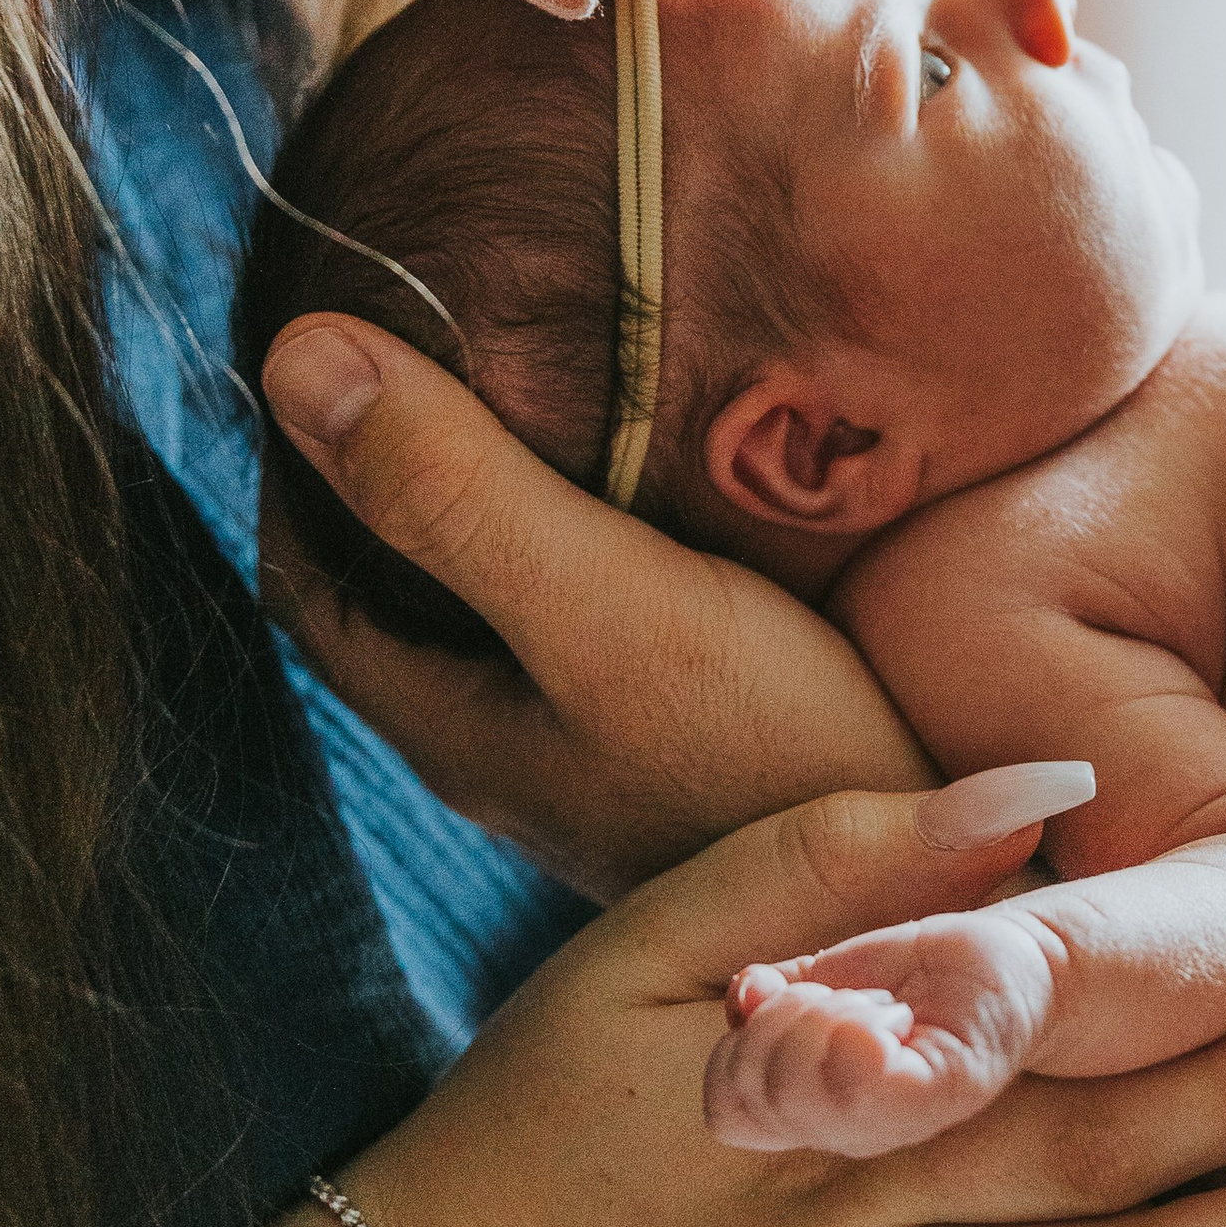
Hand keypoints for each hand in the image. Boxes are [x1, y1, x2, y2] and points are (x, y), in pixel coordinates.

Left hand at [260, 312, 927, 893]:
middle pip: (402, 591)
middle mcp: (511, 746)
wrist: (935, 891)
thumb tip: (290, 357)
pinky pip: (605, 619)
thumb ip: (458, 493)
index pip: (308, 577)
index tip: (339, 340)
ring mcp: (603, 753)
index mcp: (451, 722)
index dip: (298, 461)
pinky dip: (602, 536)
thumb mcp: (604, 606)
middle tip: (440, 334)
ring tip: (551, 379)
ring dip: (504, 501)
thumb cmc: (772, 758)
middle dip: (395, 470)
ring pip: (509, 605)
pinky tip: (671, 482)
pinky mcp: (694, 740)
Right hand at [708, 906, 1063, 1153]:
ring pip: (800, 1090)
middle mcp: (843, 1134)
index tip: (797, 1000)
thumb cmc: (921, 976)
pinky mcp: (945, 1092)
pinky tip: (901, 1015)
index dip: (739, 1047)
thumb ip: (767, 998)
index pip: (725, 1107)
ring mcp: (892, 1123)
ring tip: (879, 1007)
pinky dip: (865, 1027)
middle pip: (752, 1099)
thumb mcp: (824, 979)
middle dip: (783, 1022)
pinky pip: (865, 1077)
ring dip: (827, 1018)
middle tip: (846, 999)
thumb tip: (744, 997)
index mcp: (807, 1108)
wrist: (1015, 964)